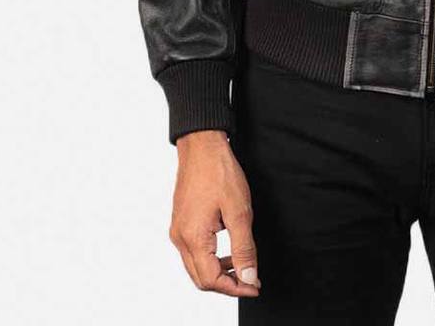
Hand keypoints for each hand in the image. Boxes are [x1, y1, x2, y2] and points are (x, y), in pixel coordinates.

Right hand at [169, 130, 260, 297]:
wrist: (202, 145)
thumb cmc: (219, 172)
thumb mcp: (239, 211)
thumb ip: (243, 247)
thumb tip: (249, 277)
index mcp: (193, 238)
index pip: (211, 280)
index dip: (235, 288)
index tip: (255, 286)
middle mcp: (180, 238)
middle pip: (201, 278)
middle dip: (227, 284)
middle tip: (251, 280)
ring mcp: (178, 230)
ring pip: (196, 266)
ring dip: (219, 271)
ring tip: (243, 265)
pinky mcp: (181, 222)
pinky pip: (194, 251)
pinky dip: (211, 257)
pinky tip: (228, 248)